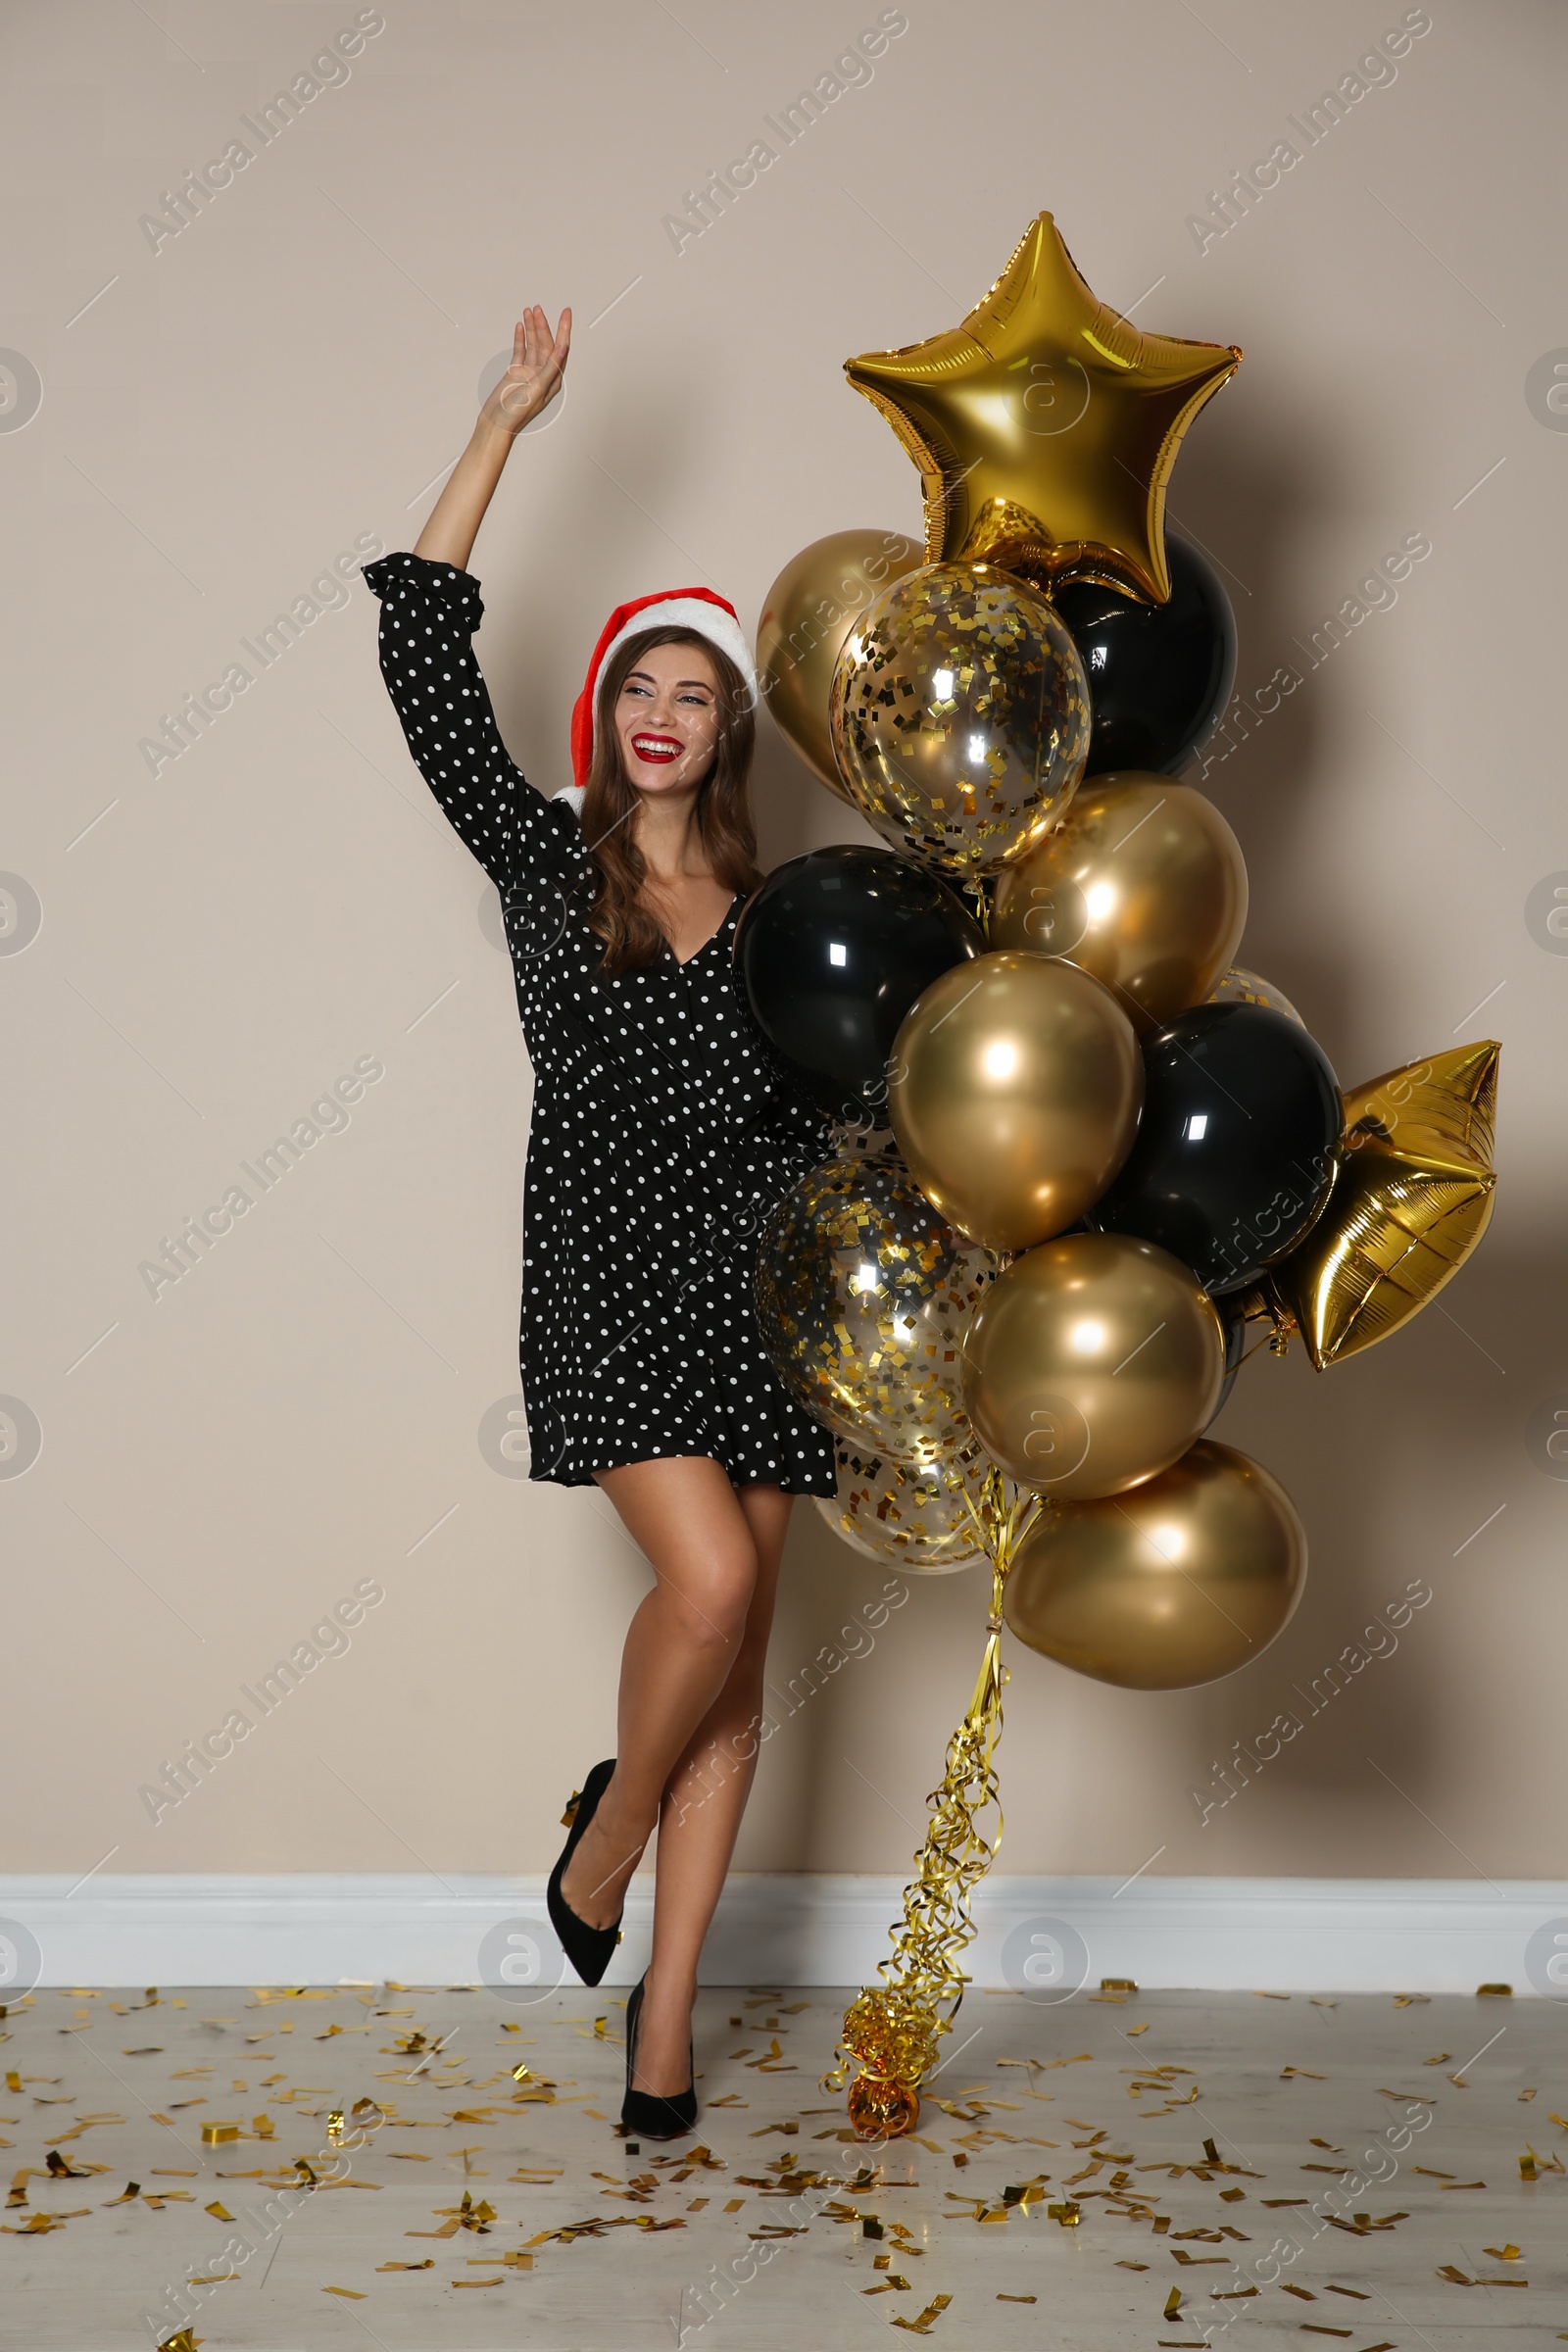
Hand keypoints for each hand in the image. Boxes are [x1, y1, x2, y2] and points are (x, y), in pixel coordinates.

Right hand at [481, 305, 571, 437]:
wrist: (496, 423)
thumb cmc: (517, 413)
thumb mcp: (537, 389)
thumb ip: (551, 368)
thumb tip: (562, 348)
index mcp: (553, 379)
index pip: (561, 349)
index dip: (564, 329)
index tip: (566, 312)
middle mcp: (543, 374)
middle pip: (546, 343)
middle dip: (543, 325)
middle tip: (539, 308)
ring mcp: (529, 372)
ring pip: (533, 344)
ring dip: (532, 328)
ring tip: (529, 311)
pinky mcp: (516, 372)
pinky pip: (521, 350)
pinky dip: (521, 338)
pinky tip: (520, 326)